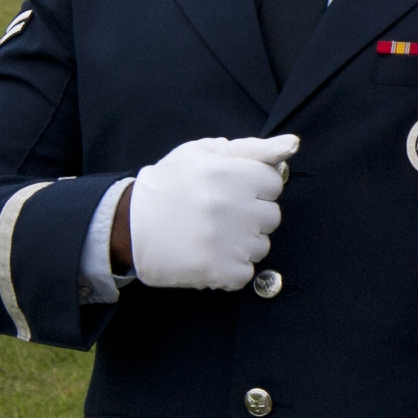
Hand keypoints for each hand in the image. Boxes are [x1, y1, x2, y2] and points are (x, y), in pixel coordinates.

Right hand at [121, 133, 297, 290]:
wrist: (126, 226)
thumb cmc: (167, 186)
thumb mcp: (202, 154)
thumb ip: (251, 149)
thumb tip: (291, 144)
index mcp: (229, 173)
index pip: (274, 183)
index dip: (254, 187)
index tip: (231, 191)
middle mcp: (232, 207)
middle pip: (272, 216)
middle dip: (251, 215)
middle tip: (219, 215)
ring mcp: (227, 241)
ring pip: (261, 246)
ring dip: (242, 243)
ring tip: (211, 236)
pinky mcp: (219, 271)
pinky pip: (246, 272)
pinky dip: (231, 269)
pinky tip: (209, 256)